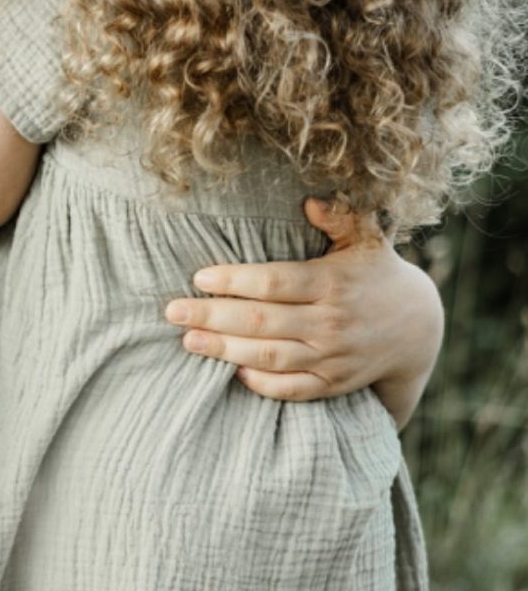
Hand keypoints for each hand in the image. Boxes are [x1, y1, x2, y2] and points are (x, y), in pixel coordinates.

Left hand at [163, 199, 443, 425]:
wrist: (418, 328)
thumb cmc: (376, 272)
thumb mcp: (367, 238)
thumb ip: (340, 217)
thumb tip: (310, 201)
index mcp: (331, 283)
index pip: (273, 283)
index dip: (234, 281)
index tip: (199, 277)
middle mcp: (331, 323)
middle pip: (261, 322)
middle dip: (212, 318)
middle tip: (173, 312)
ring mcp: (333, 357)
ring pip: (270, 358)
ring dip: (225, 351)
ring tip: (188, 341)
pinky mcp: (334, 383)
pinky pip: (293, 389)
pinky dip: (263, 385)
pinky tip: (233, 372)